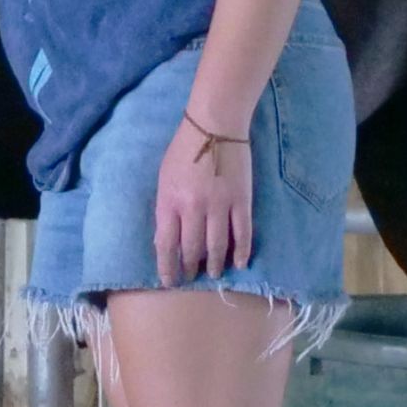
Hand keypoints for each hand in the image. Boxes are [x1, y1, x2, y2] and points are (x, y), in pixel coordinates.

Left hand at [153, 111, 257, 285]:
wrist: (214, 125)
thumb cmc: (184, 149)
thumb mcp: (164, 179)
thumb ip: (165, 209)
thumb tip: (166, 240)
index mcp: (170, 201)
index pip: (166, 244)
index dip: (167, 267)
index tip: (169, 281)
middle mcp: (193, 208)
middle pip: (192, 249)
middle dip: (191, 268)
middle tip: (192, 278)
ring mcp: (219, 205)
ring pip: (217, 245)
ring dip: (215, 264)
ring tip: (214, 273)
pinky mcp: (241, 200)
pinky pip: (242, 233)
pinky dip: (241, 251)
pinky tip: (239, 263)